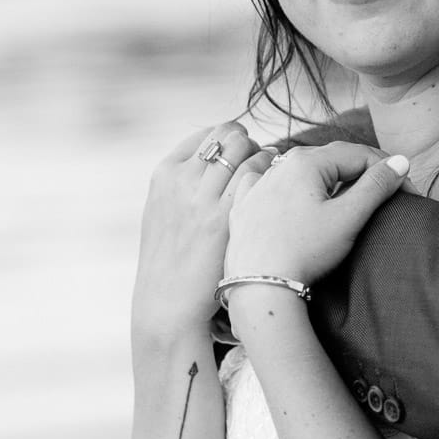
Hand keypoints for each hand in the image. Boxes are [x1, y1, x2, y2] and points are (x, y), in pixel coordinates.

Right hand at [132, 121, 272, 338]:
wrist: (167, 304)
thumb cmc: (169, 262)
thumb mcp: (161, 212)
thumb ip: (182, 185)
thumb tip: (211, 163)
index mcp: (164, 173)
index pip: (207, 133)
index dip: (229, 139)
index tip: (240, 153)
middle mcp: (182, 179)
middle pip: (228, 135)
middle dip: (249, 143)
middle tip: (260, 162)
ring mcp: (203, 197)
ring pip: (246, 149)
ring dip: (264, 156)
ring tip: (271, 172)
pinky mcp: (226, 217)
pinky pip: (258, 173)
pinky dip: (271, 172)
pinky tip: (276, 187)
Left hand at [223, 142, 409, 287]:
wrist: (258, 286)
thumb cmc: (304, 252)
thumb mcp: (347, 218)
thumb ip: (376, 186)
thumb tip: (399, 162)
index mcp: (306, 161)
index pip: (360, 155)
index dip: (389, 172)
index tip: (409, 195)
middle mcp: (279, 165)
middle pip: (332, 160)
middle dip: (363, 174)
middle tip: (387, 196)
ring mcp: (259, 184)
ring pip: (303, 171)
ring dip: (330, 180)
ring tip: (349, 200)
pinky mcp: (246, 205)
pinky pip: (272, 184)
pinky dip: (291, 187)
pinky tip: (295, 196)